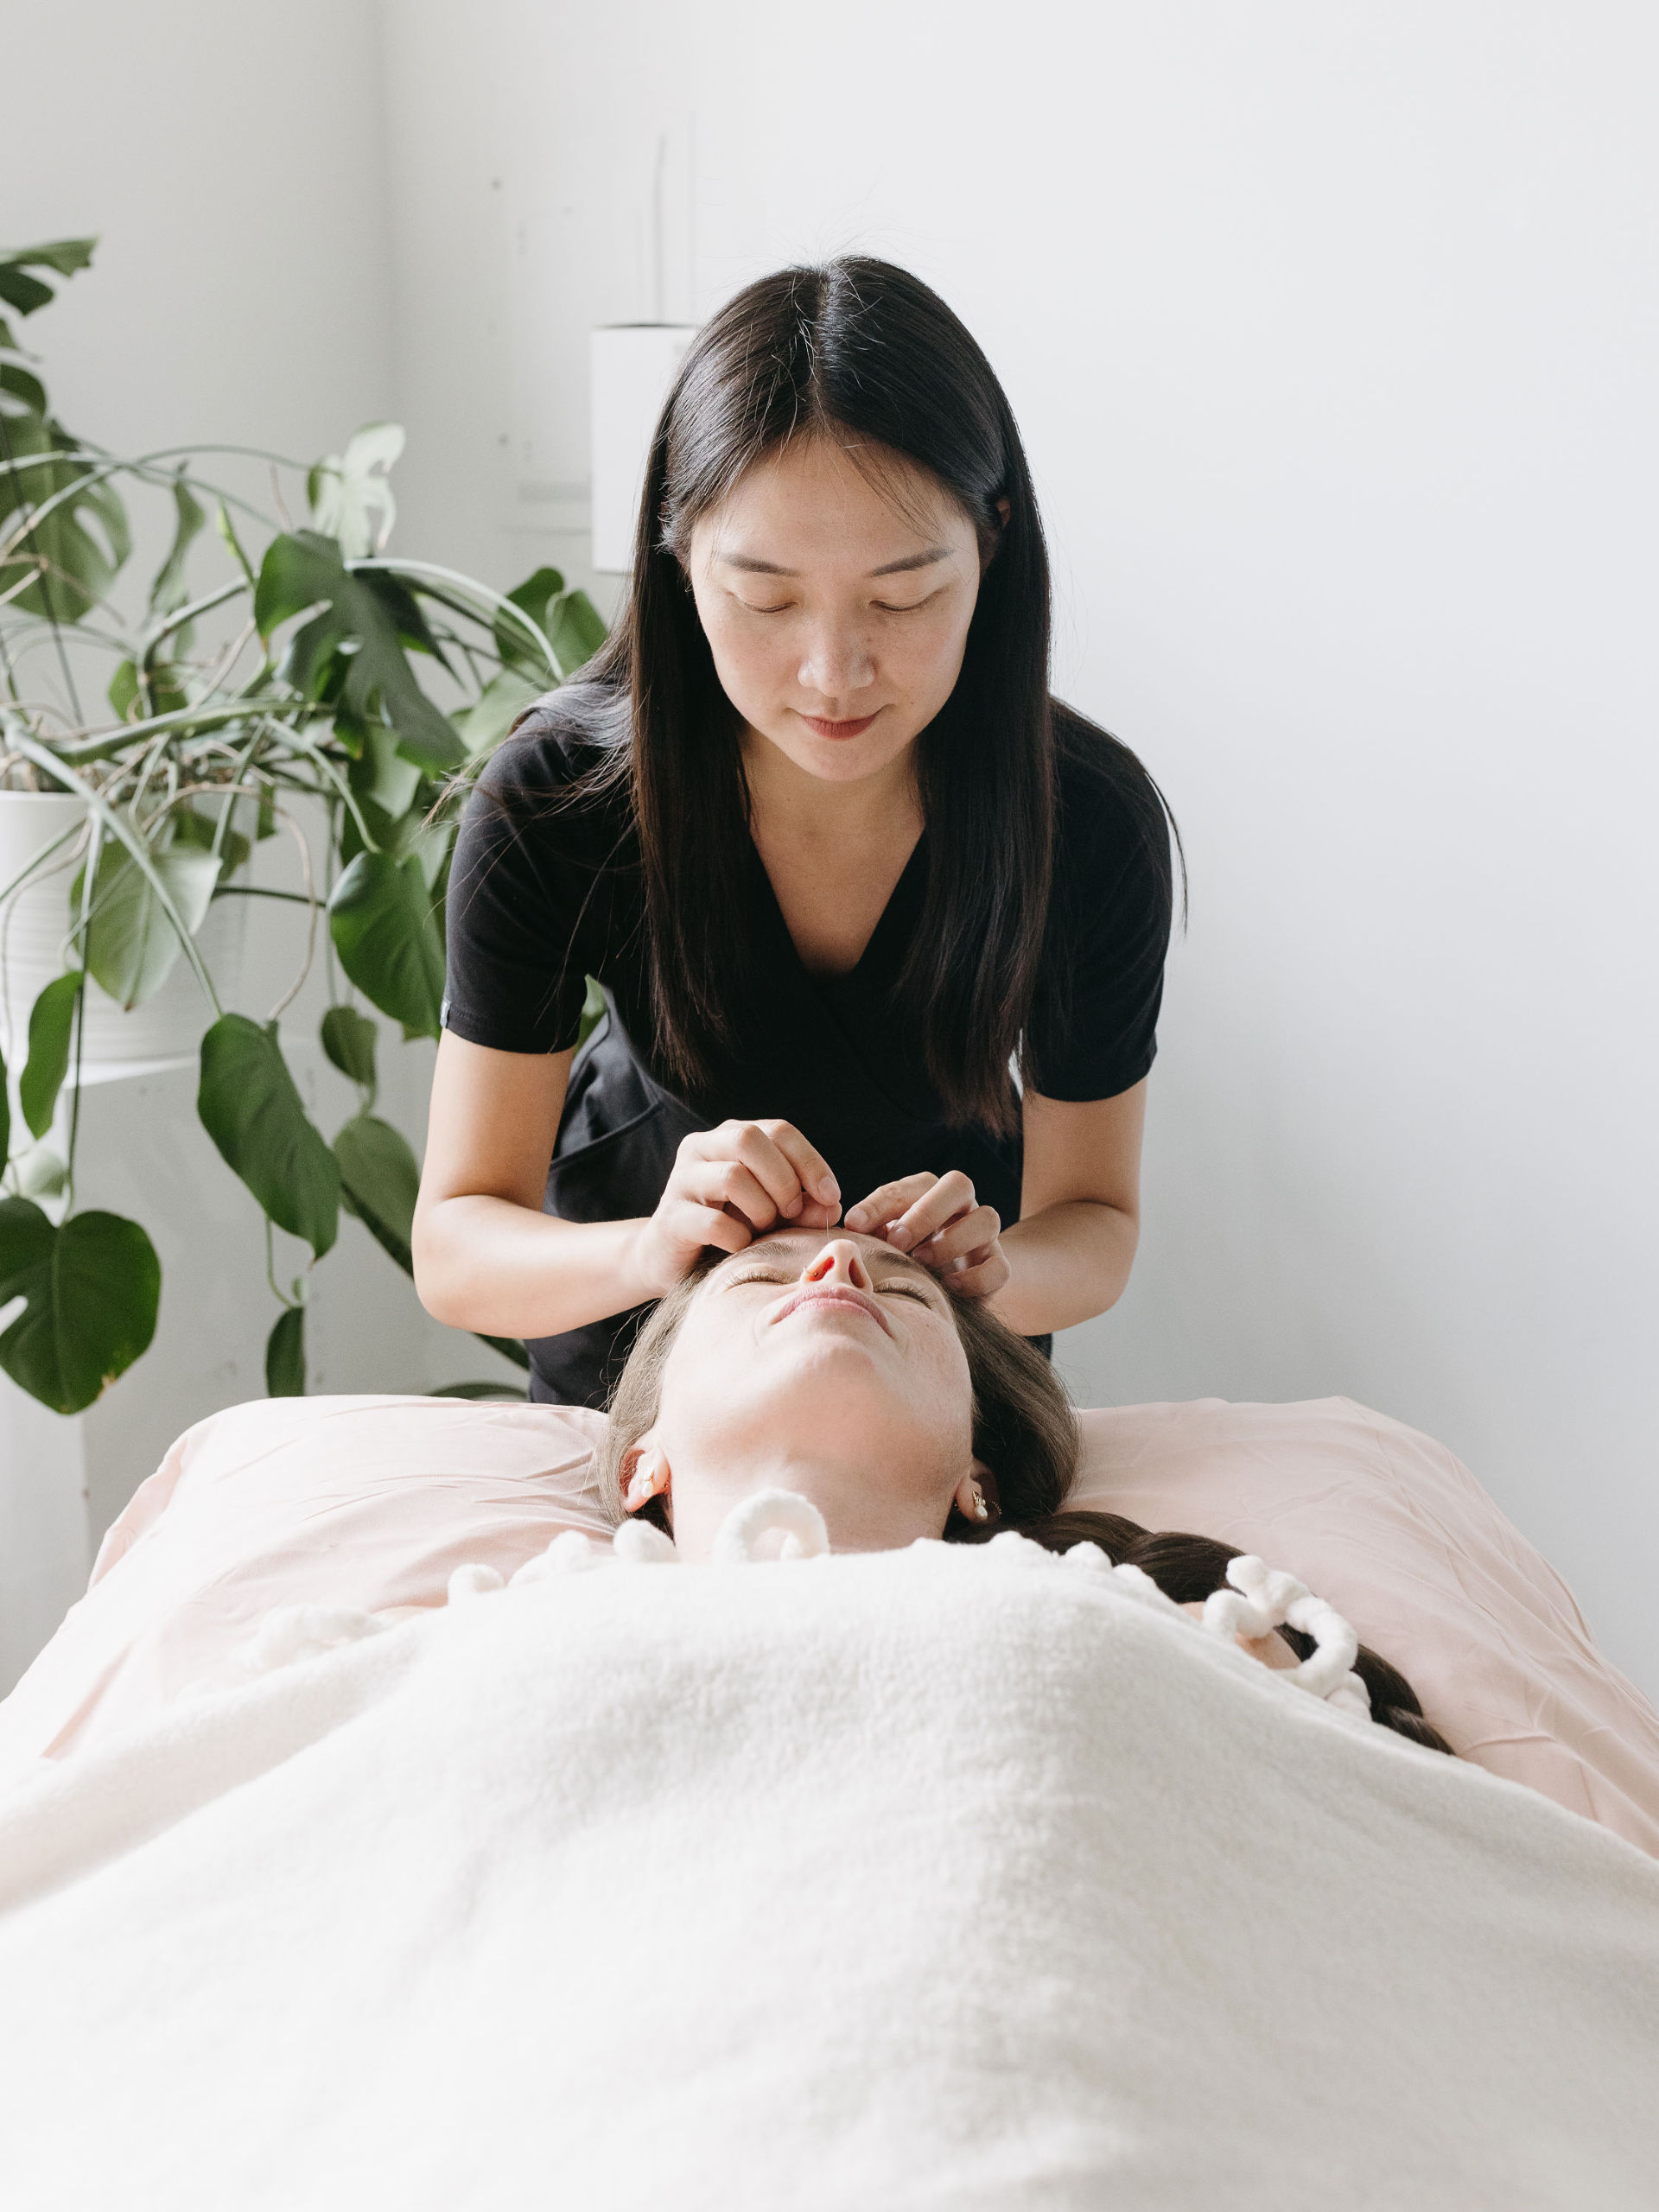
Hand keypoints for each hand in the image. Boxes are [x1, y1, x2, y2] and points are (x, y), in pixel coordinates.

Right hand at [632, 1119, 841, 1295]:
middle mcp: (701, 1148)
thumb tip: (832, 1206)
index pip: (778, 1130)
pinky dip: (738, 1238)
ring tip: (763, 1229)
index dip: (810, 1161)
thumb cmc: (731, 1228)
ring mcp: (681, 1180)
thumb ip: (803, 1207)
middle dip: (783, 1179)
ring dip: (762, 1209)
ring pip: (732, 1177)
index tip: (831, 1195)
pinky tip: (740, 1246)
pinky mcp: (670, 1218)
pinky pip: (714, 1222)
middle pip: (748, 1140)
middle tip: (792, 1211)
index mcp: (730, 1137)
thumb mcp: (774, 1213)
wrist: (673, 1261)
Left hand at [843, 1170, 1009, 1298]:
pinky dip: (975, 1277)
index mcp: (930, 1192)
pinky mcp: (998, 1266)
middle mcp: (962, 1206)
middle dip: (925, 1212)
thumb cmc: (906, 1256)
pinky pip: (999, 1266)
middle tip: (896, 1241)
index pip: (909, 1187)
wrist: (950, 1283)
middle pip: (959, 1185)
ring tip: (921, 1262)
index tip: (854, 1224)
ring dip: (951, 1240)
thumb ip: (873, 1233)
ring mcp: (985, 1235)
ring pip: (986, 1220)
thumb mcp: (886, 1241)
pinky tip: (949, 1286)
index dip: (881, 1203)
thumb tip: (850, 1233)